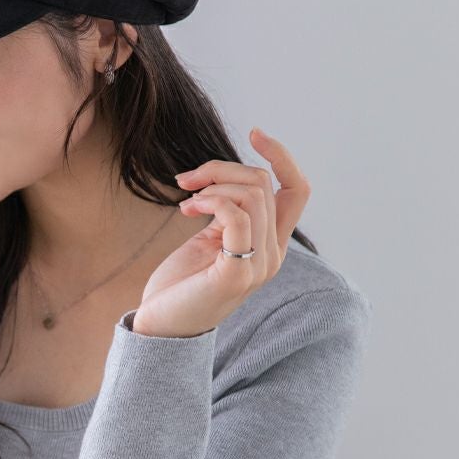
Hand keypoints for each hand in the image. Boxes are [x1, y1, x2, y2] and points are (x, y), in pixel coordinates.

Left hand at [134, 128, 310, 337]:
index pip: (298, 190)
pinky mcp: (236, 274)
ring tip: (186, 201)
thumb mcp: (211, 238)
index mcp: (270, 244)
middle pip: (264, 183)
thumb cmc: (181, 283)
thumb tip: (226, 177)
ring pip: (252, 195)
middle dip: (220, 168)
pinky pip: (237, 216)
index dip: (281, 157)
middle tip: (186, 181)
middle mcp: (272, 255)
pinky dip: (211, 200)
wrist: (160, 326)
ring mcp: (258, 266)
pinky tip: (187, 209)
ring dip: (212, 185)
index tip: (255, 133)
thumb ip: (228, 212)